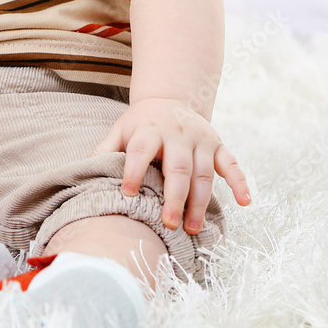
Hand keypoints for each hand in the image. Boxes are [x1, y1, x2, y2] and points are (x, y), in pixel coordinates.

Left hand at [89, 97, 250, 233]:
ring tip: (191, 228)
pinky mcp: (218, 144)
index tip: (127, 193)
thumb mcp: (120, 129)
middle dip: (174, 196)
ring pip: (203, 172)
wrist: (171, 98)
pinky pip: (231, 163)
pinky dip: (240, 182)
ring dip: (199, 202)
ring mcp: (200, 139)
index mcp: (149, 130)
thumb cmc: (141, 123)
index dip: (133, 170)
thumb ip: (105, 150)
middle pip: (178, 167)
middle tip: (169, 223)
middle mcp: (177, 133)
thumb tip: (82, 174)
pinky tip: (244, 202)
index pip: (140, 149)